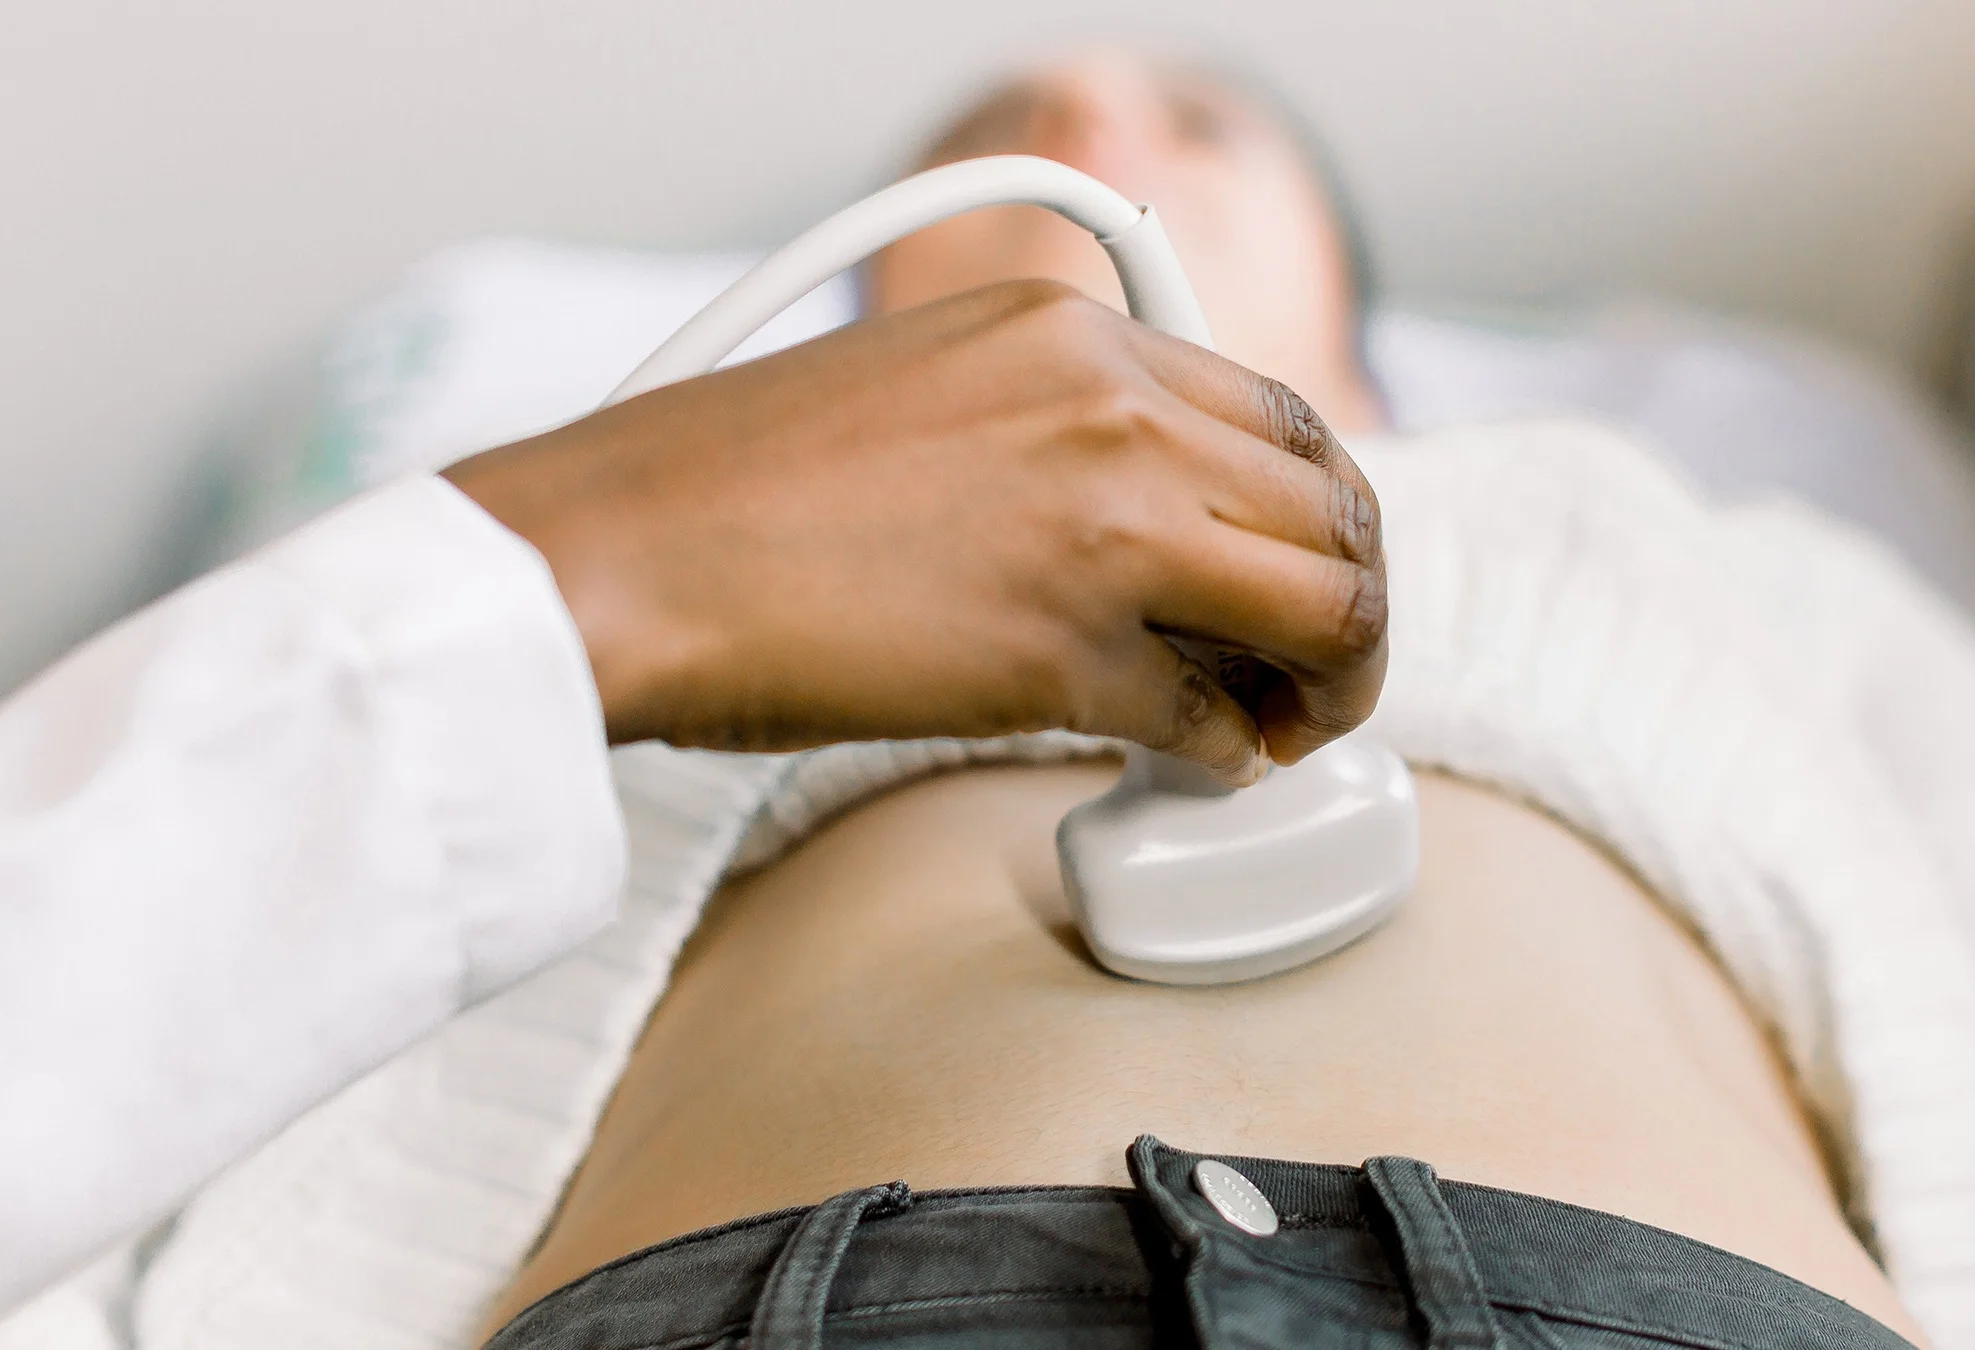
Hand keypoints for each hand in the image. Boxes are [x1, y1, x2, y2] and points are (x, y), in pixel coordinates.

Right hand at [441, 279, 1385, 785]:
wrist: (620, 556)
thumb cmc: (731, 485)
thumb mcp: (926, 379)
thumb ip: (1052, 415)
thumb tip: (1156, 515)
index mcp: (1071, 328)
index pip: (1282, 413)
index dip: (1323, 508)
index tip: (1304, 567)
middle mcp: (1110, 407)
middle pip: (1333, 506)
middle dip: (1354, 601)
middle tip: (1319, 669)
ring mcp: (1100, 526)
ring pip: (1324, 604)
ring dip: (1332, 680)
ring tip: (1284, 726)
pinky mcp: (1063, 654)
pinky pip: (1215, 717)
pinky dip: (1227, 752)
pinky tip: (1194, 761)